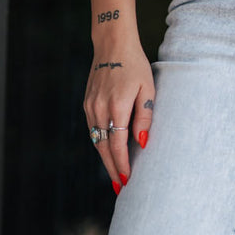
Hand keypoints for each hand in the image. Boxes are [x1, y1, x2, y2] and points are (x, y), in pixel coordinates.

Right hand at [84, 46, 155, 191]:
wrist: (112, 45)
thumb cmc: (135, 66)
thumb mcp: (147, 89)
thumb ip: (145, 117)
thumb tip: (143, 143)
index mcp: (117, 106)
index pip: (118, 144)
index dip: (122, 164)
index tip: (127, 181)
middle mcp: (99, 109)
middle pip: (104, 147)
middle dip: (112, 169)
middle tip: (120, 189)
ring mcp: (90, 107)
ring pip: (96, 140)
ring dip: (105, 160)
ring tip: (115, 176)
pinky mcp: (87, 104)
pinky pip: (93, 130)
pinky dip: (100, 145)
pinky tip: (108, 154)